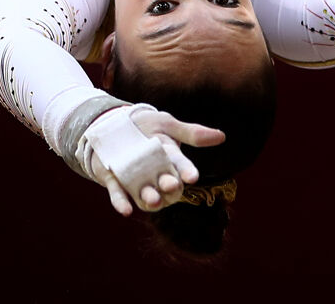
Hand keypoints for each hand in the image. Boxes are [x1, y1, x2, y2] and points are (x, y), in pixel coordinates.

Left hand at [89, 108, 224, 215]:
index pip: (180, 165)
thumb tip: (222, 137)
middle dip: (168, 185)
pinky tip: (126, 210)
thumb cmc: (146, 125)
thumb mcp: (167, 124)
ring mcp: (135, 179)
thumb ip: (191, 133)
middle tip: (171, 185)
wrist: (113, 125)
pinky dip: (122, 203)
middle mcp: (154, 173)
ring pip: (144, 193)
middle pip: (163, 182)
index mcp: (168, 157)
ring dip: (149, 199)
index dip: (186, 170)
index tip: (193, 177)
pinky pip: (119, 195)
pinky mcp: (116, 182)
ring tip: (153, 200)